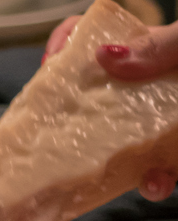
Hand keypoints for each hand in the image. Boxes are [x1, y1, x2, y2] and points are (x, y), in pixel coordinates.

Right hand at [45, 15, 177, 199]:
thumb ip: (164, 45)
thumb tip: (106, 55)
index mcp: (157, 48)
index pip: (94, 38)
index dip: (67, 49)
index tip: (54, 67)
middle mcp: (157, 85)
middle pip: (98, 96)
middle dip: (78, 117)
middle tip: (67, 130)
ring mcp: (169, 123)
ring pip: (125, 141)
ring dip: (115, 158)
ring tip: (125, 167)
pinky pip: (160, 171)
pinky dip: (156, 181)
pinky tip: (158, 183)